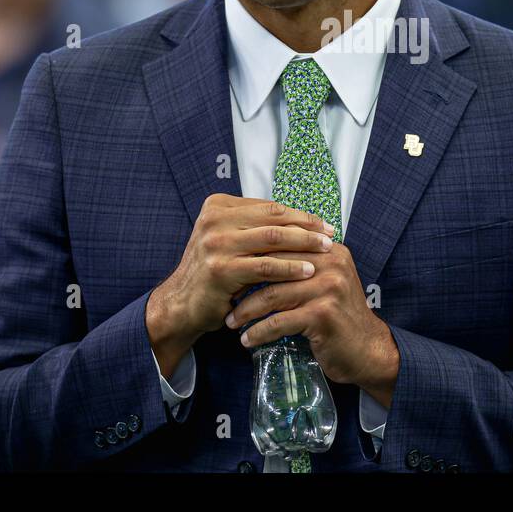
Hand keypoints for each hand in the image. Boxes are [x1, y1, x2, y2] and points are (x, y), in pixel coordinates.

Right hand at [146, 194, 335, 368]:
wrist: (181, 305)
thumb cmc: (213, 273)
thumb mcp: (229, 241)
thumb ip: (254, 227)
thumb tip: (301, 221)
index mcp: (218, 206)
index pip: (269, 206)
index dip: (300, 214)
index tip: (323, 223)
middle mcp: (214, 219)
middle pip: (274, 218)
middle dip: (307, 226)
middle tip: (331, 234)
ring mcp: (216, 243)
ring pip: (273, 238)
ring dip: (304, 243)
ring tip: (326, 250)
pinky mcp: (221, 269)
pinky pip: (265, 266)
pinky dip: (290, 267)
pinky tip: (308, 270)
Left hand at [225, 239, 399, 403]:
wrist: (368, 350)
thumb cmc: (338, 316)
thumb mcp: (324, 282)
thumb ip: (300, 265)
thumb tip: (256, 253)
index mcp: (330, 249)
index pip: (282, 243)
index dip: (252, 257)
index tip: (229, 270)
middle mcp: (331, 262)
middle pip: (274, 266)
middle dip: (243, 282)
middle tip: (223, 295)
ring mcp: (328, 287)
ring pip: (273, 294)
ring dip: (246, 310)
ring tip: (231, 321)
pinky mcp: (323, 314)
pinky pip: (279, 321)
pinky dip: (259, 332)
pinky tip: (247, 339)